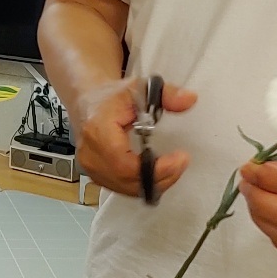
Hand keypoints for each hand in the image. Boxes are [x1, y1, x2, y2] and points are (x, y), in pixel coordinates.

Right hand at [74, 79, 196, 197]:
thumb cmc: (112, 97)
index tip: (179, 159)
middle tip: (180, 164)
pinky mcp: (95, 175)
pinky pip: (122, 188)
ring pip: (126, 189)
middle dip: (160, 177)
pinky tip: (156, 171)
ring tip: (172, 167)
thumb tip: (189, 99)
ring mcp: (90, 168)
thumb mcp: (140, 88)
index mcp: (98, 131)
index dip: (154, 169)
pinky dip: (143, 184)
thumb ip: (166, 94)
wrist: (87, 102)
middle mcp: (90, 154)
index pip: (124, 164)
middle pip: (127, 181)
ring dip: (154, 183)